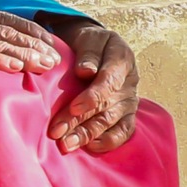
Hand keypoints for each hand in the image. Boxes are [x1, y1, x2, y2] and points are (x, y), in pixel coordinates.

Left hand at [38, 14, 141, 153]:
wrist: (100, 48)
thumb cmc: (92, 44)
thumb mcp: (89, 39)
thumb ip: (88, 54)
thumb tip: (85, 71)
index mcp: (121, 59)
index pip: (109, 81)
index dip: (92, 96)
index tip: (74, 107)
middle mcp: (129, 83)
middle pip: (106, 106)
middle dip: (80, 121)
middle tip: (57, 133)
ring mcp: (129, 101)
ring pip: (112, 122)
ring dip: (88, 135)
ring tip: (67, 144)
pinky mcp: (127, 115)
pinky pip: (124, 132)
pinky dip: (108, 142)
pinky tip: (89, 147)